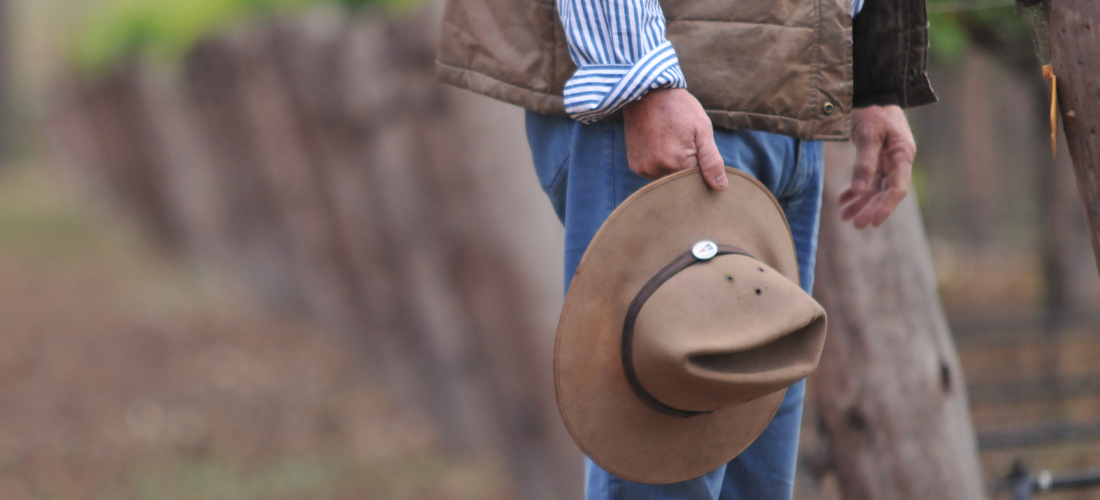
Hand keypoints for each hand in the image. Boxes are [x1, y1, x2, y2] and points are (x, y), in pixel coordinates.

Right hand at [622, 89, 726, 190]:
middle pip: (680, 182)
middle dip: (686, 168)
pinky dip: (660, 164)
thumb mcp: (702, 129)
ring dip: (673, 167)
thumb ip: (712, 161)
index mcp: (678, 163)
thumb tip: (721, 187)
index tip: (698, 150)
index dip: (702, 169)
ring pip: (667, 178)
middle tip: (684, 142)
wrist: (647, 92)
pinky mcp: (635, 165)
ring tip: (671, 141)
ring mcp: (644, 168)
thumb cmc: (679, 107)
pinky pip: (653, 173)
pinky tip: (660, 145)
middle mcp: (658, 170)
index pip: (697, 181)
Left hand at [839, 105, 915, 228]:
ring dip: (861, 203)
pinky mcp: (876, 159)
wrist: (871, 93)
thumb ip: (865, 162)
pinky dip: (855, 191)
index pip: (898, 188)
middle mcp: (898, 161)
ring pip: (875, 188)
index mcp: (902, 155)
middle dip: (871, 209)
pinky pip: (867, 180)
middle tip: (856, 225)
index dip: (886, 206)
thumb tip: (858, 189)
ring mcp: (888, 161)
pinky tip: (842, 201)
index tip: (873, 221)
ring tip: (845, 217)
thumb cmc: (873, 111)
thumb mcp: (868, 135)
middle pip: (886, 192)